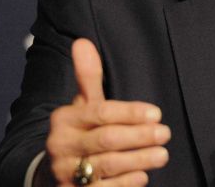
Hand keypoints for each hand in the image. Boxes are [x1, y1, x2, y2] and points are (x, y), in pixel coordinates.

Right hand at [40, 38, 169, 185]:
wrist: (49, 175)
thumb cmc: (79, 133)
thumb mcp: (82, 106)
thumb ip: (88, 77)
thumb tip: (83, 42)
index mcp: (64, 119)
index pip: (100, 112)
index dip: (130, 112)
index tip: (156, 113)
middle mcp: (61, 145)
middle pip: (106, 139)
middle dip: (139, 136)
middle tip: (165, 133)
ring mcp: (66, 172)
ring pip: (107, 165)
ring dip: (139, 160)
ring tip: (163, 154)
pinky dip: (126, 183)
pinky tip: (143, 176)